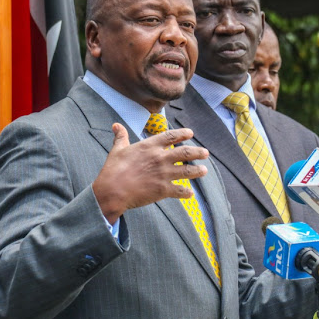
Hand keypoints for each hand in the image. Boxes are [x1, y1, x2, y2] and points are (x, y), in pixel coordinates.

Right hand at [92, 123, 208, 222]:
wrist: (113, 190)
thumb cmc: (113, 169)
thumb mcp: (117, 149)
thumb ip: (121, 137)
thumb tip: (116, 125)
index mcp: (150, 146)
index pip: (171, 136)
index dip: (182, 134)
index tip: (190, 133)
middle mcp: (160, 158)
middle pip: (185, 153)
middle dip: (197, 152)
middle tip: (205, 153)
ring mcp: (164, 174)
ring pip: (187, 171)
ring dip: (197, 171)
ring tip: (204, 170)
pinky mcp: (163, 189)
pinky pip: (180, 190)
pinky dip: (186, 192)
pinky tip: (191, 193)